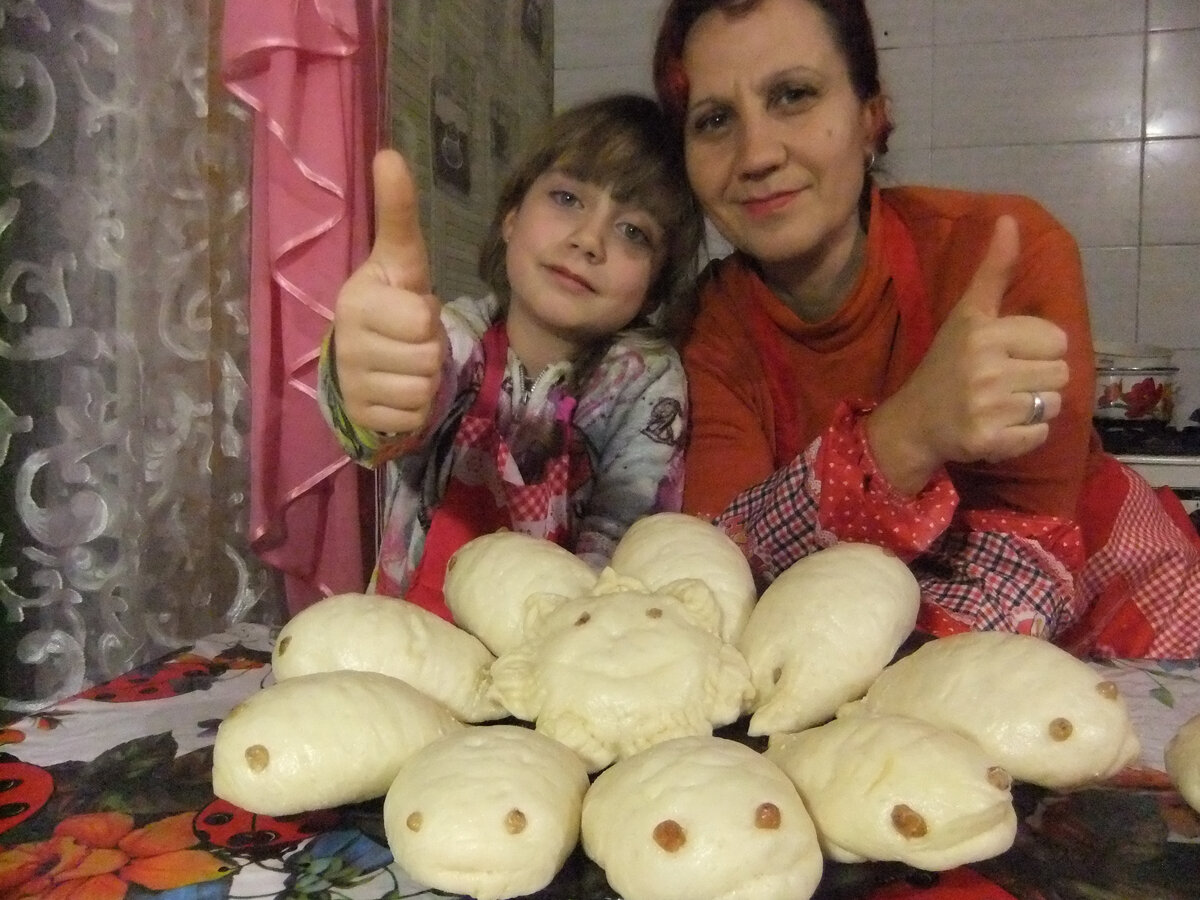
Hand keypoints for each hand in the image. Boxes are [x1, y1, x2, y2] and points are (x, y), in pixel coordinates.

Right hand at [332, 149, 445, 435]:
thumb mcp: (400, 259)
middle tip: (410, 342)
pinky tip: (397, 391)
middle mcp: (346, 343)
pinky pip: (413, 417)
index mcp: (355, 301)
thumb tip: (388, 153)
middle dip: (430, 351)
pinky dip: (415, 408)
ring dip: (425, 380)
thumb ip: (398, 212)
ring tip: (405, 364)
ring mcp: (349, 383)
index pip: (423, 319)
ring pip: (422, 390)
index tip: (408, 309)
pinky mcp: (359, 416)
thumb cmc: (389, 304)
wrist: (362, 361)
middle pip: (428, 356)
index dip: (428, 317)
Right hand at [867, 215, 1069, 493]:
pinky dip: (1025, 436)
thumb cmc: (946, 364)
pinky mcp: (989, 441)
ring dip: (1033, 408)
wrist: (913, 422)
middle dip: (1039, 379)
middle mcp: (985, 368)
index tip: (1008, 355)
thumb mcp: (967, 315)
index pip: (1057, 339)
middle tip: (1004, 383)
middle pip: (1061, 372)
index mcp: (983, 332)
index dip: (1038, 349)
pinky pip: (1040, 435)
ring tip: (1002, 405)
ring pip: (1054, 404)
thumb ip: (993, 271)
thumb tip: (1009, 218)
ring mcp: (987, 407)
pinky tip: (999, 427)